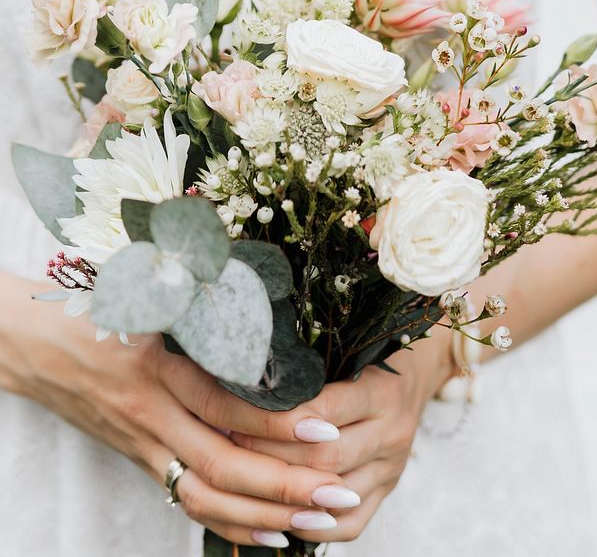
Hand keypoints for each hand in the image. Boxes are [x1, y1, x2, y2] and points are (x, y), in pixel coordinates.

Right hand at [0, 274, 363, 548]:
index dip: (274, 422)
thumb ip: (197, 302)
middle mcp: (148, 414)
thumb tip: (261, 306)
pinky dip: (231, 520)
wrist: (31, 344)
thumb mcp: (143, 295)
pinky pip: (188, 499)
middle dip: (284, 485)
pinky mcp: (140, 457)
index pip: (222, 405)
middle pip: (220, 465)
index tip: (324, 427)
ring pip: (204, 496)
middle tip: (337, 493)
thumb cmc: (93, 309)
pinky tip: (271, 530)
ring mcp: (142, 443)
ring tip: (315, 520)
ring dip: (263, 514)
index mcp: (154, 367)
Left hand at [230, 329, 453, 543]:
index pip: (323, 412)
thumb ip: (308, 369)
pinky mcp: (388, 491)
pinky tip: (282, 516)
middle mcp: (391, 431)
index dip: (277, 419)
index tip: (237, 417)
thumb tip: (250, 381)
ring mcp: (392, 467)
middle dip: (272, 456)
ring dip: (287, 494)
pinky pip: (352, 524)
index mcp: (380, 390)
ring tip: (245, 484)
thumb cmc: (367, 357)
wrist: (415, 374)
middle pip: (326, 458)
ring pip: (335, 495)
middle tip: (231, 449)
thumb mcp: (346, 351)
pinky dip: (315, 526)